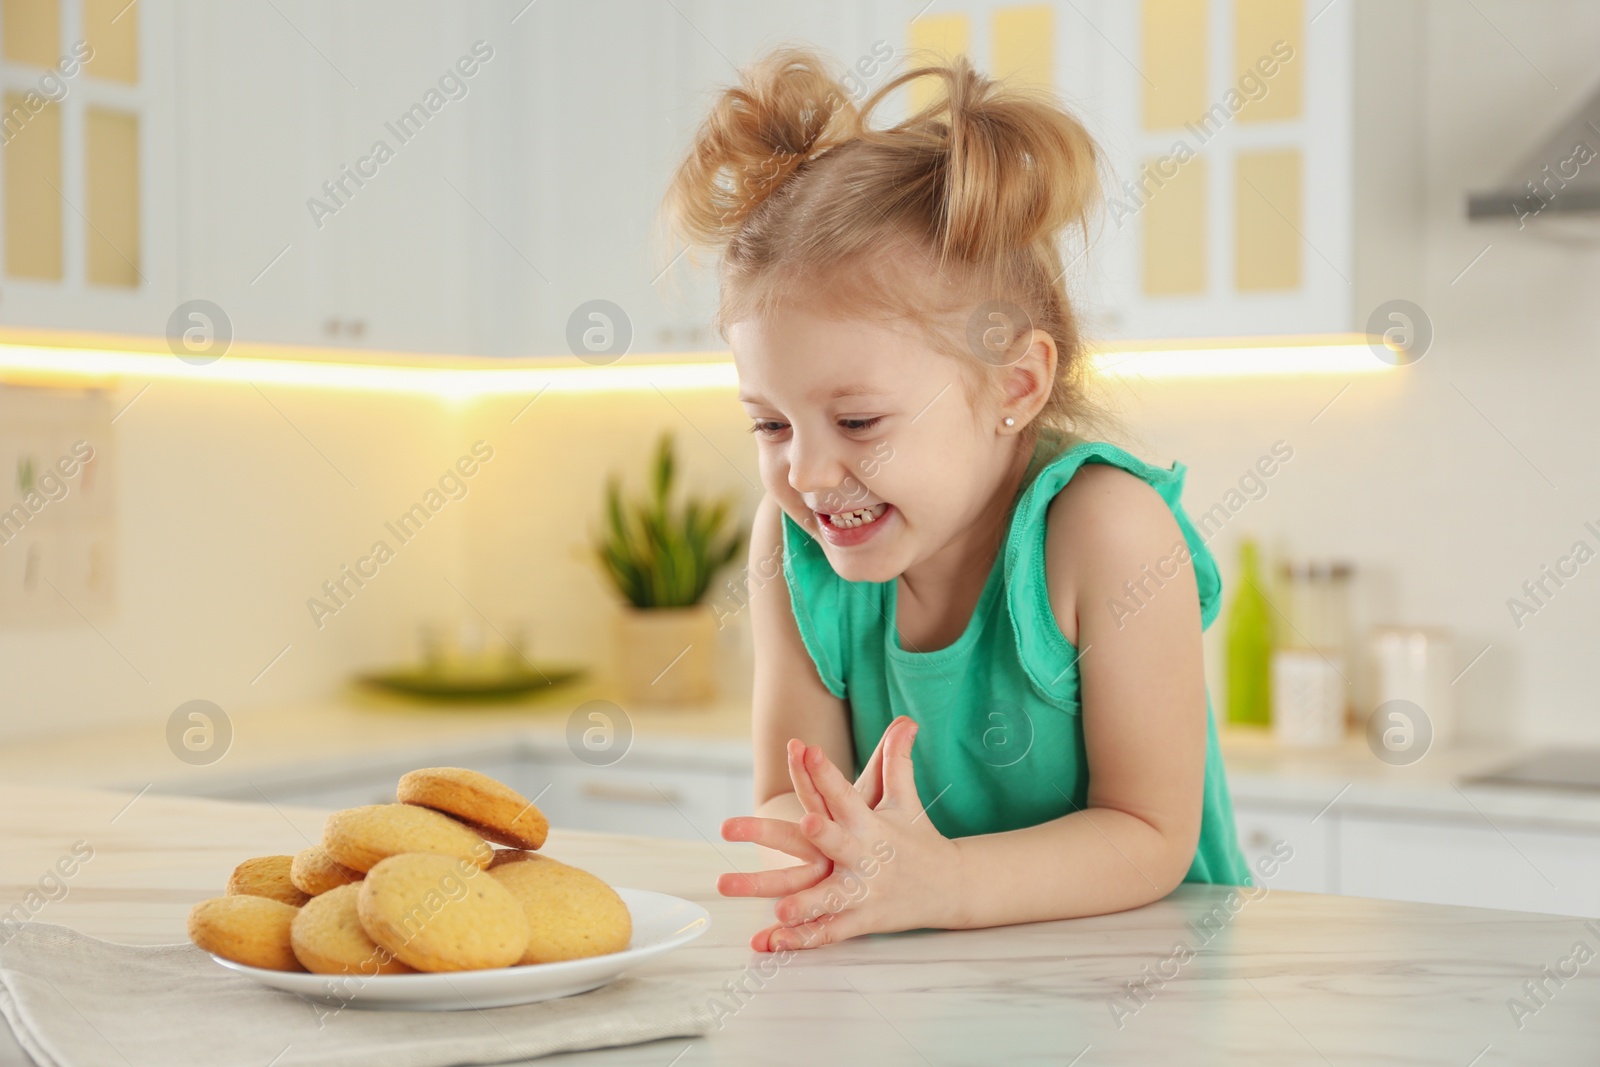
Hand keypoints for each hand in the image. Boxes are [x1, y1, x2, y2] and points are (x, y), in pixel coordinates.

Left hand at [752, 717, 966, 950]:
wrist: (952, 886)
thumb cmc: (917, 838)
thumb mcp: (904, 801)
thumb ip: (896, 762)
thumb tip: (905, 720)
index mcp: (871, 824)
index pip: (847, 793)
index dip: (827, 772)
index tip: (806, 749)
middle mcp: (867, 857)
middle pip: (837, 843)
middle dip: (822, 833)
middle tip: (805, 821)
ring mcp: (865, 891)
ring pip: (832, 898)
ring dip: (807, 905)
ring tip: (779, 909)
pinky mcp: (863, 920)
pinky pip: (830, 932)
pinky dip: (804, 939)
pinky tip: (775, 942)